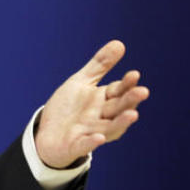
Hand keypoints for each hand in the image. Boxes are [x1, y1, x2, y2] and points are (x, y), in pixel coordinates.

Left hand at [35, 40, 148, 168]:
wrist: (47, 134)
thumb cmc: (68, 108)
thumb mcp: (81, 82)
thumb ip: (100, 66)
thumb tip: (120, 43)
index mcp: (103, 101)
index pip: (118, 91)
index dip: (126, 84)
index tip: (134, 74)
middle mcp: (101, 117)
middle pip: (118, 108)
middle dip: (130, 100)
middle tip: (142, 91)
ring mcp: (90, 132)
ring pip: (109, 128)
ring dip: (121, 122)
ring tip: (133, 114)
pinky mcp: (76, 145)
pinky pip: (85, 145)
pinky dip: (93, 142)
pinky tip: (100, 139)